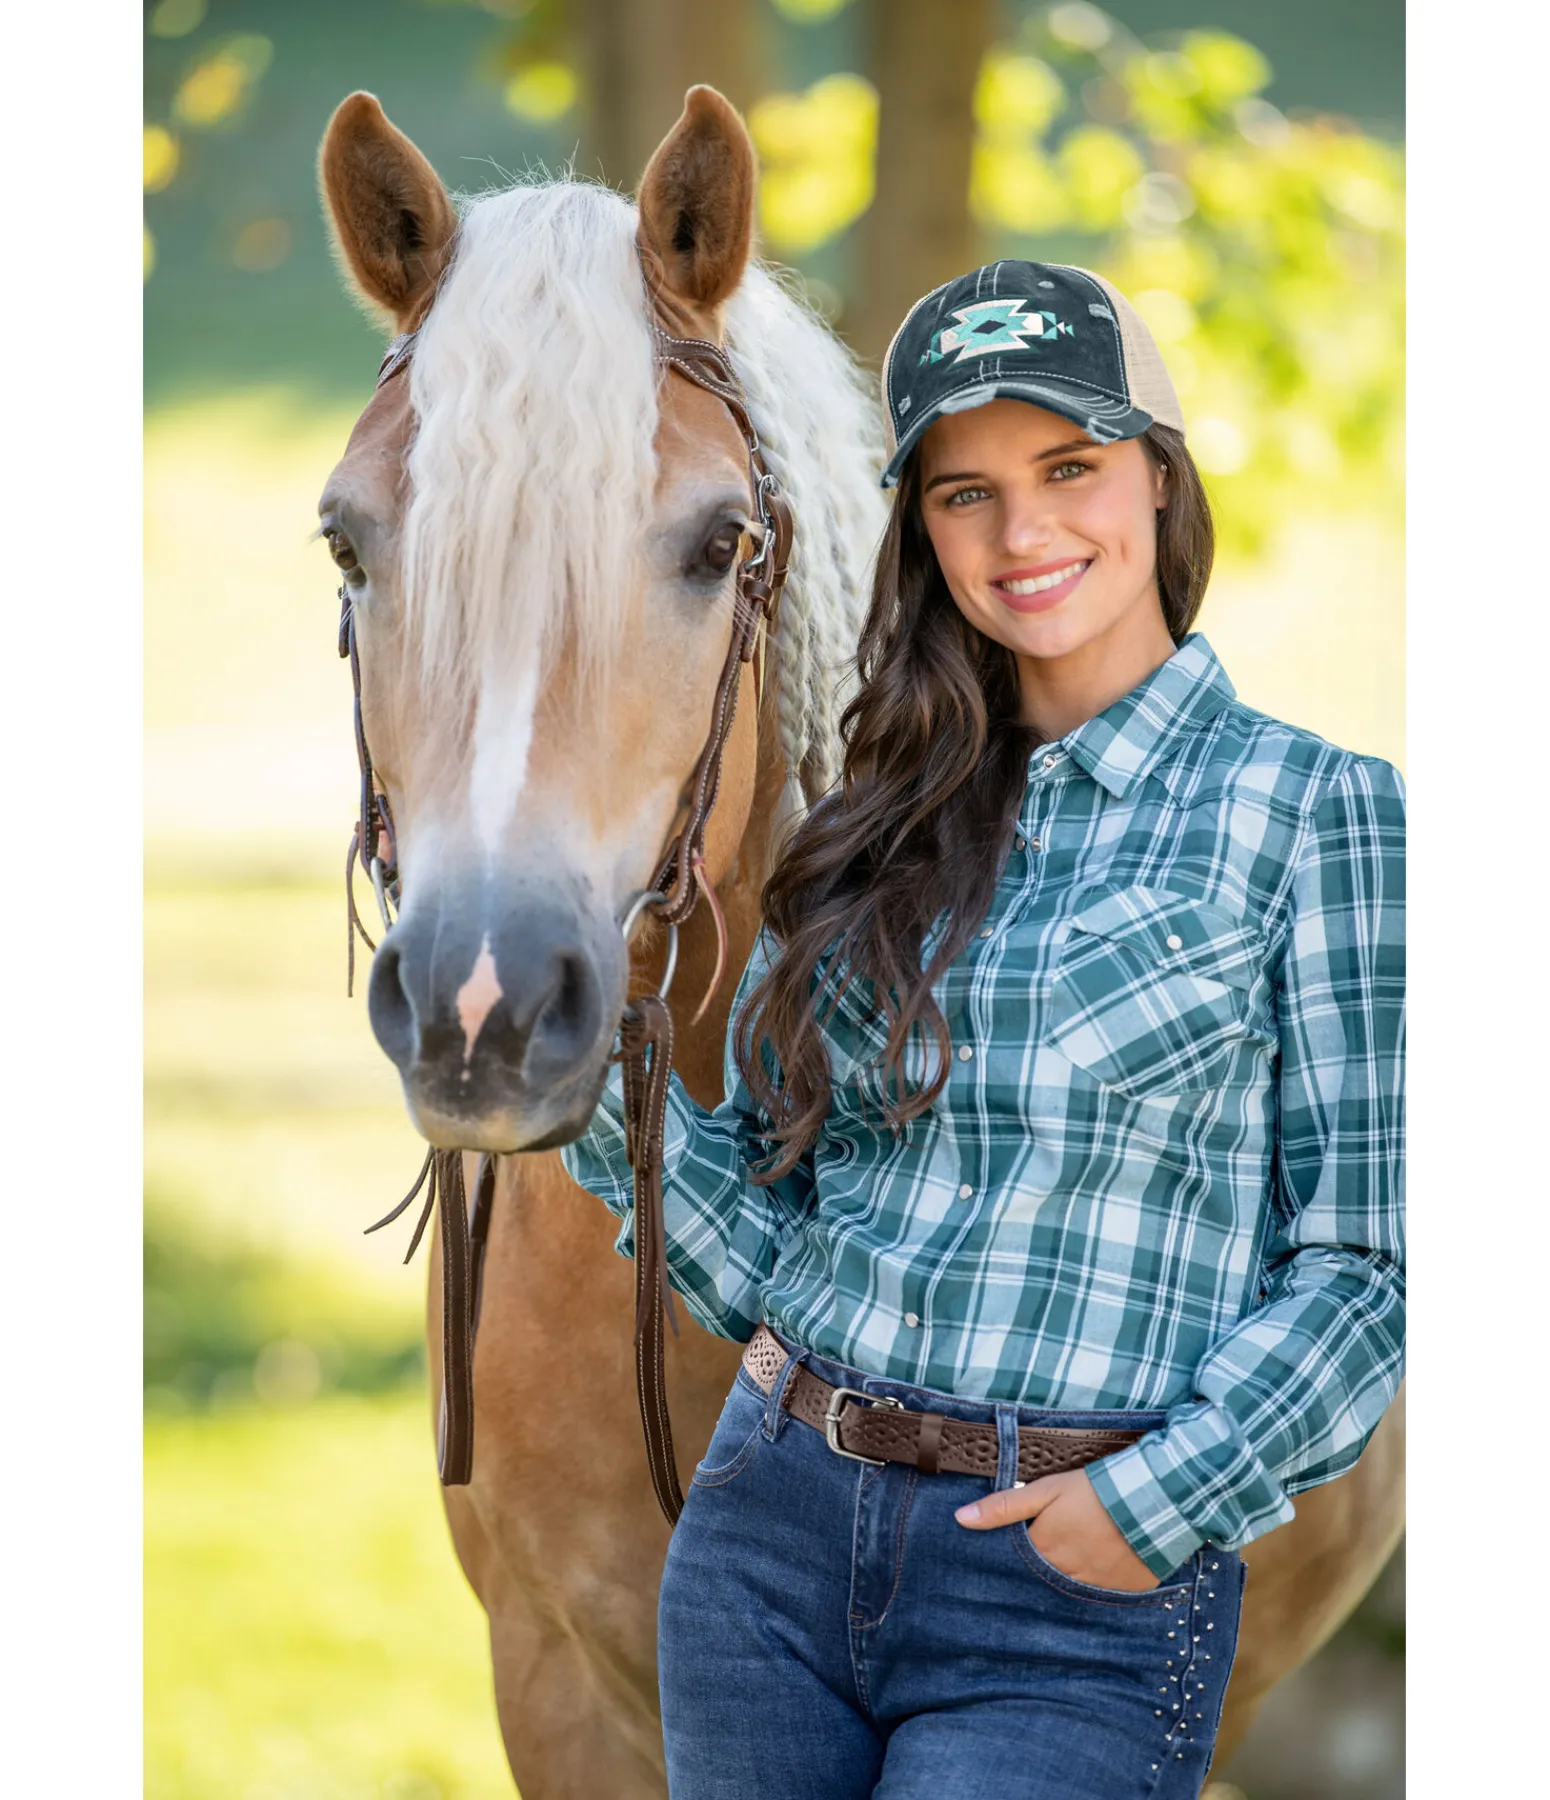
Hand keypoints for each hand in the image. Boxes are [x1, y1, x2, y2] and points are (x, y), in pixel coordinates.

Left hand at [955, 1468, 1158, 1591]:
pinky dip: (1102, 1581)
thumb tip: (961, 1519)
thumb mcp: (1045, 1491)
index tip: (1023, 1546)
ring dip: (1073, 1575)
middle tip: (1055, 1548)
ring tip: (1082, 1553)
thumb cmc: (1094, 1491)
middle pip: (1046, 1579)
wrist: (1154, 1498)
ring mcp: (1097, 1589)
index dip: (1021, 1554)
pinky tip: (1107, 1563)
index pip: (1020, 1565)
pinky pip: (1106, 1593)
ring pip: (1074, 1588)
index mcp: (1045, 1553)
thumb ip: (1004, 1507)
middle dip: (1046, 1569)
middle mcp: (1067, 1578)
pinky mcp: (1126, 1592)